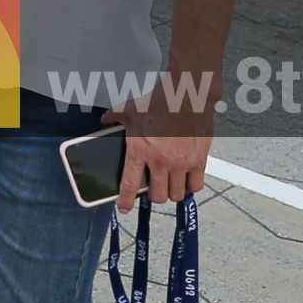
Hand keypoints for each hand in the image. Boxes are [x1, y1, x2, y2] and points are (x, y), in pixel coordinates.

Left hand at [104, 100, 214, 214]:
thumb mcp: (130, 109)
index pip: (130, 185)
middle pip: (157, 196)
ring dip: (171, 193)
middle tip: (152, 189)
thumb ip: (114, 117)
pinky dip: (190, 187)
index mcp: (140, 150)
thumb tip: (104, 121)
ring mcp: (181, 163)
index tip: (123, 207)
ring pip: (176, 195)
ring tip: (169, 185)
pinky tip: (186, 180)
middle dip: (153, 196)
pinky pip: (196, 186)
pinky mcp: (198, 160)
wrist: (187, 95)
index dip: (125, 201)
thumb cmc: (159, 101)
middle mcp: (160, 161)